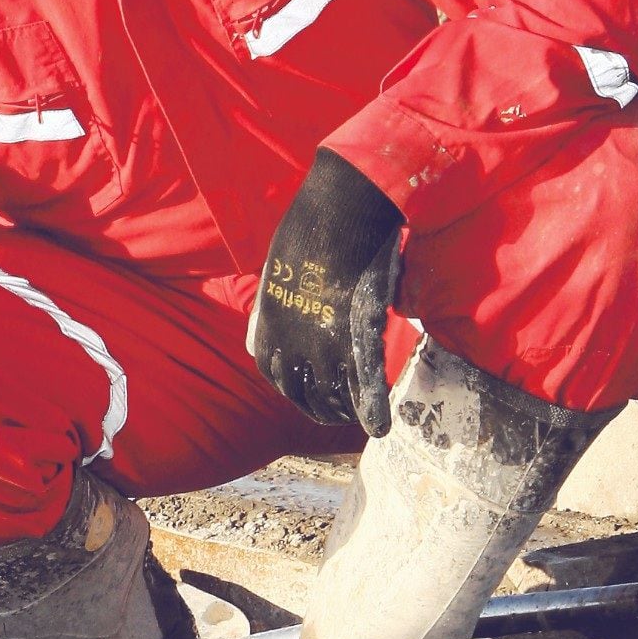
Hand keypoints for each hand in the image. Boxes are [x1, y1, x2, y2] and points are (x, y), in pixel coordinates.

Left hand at [249, 150, 403, 436]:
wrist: (338, 211)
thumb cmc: (307, 234)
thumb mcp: (272, 278)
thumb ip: (267, 316)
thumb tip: (257, 345)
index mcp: (268, 329)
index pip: (276, 377)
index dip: (293, 389)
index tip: (305, 393)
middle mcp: (292, 346)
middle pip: (303, 395)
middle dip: (319, 408)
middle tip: (335, 415)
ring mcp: (325, 345)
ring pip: (334, 397)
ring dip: (345, 412)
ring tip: (356, 418)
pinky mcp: (359, 338)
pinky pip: (366, 385)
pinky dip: (373, 410)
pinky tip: (380, 426)